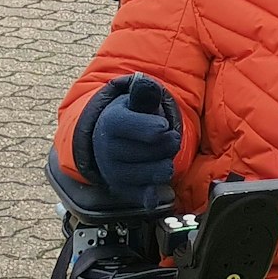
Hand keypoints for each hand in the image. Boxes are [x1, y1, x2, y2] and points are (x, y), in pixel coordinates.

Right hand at [91, 75, 180, 201]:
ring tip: (161, 154)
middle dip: (169, 143)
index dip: (159, 129)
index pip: (143, 129)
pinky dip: (156, 192)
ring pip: (156, 173)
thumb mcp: (137, 99)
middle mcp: (109, 150)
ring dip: (166, 163)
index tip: (163, 127)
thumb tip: (143, 82)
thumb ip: (144, 92)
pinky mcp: (122, 190)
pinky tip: (159, 185)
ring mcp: (114, 172)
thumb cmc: (131, 116)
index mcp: (113, 123)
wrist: (108, 138)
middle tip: (166, 137)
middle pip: (157, 151)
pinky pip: (145, 196)